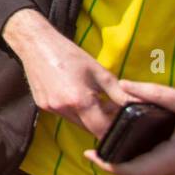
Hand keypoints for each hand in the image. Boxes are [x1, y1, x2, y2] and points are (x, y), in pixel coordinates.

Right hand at [4, 10, 132, 138]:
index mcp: (80, 100)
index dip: (114, 130)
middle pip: (89, 129)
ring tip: (92, 97)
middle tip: (109, 106)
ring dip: (87, 116)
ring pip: (76, 122)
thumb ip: (120, 93)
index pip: (101, 130)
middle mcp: (63, 108)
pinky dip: (73, 110)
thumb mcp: (99, 72)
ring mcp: (51, 109)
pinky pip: (64, 115)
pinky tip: (74, 93)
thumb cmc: (69, 54)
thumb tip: (137, 105)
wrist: (36, 44)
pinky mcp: (42, 106)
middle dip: (101, 122)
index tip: (122, 124)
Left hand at [84, 80, 174, 174]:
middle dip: (113, 167)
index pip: (132, 172)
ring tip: (113, 148)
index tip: (91, 153)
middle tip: (97, 150)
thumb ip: (158, 93)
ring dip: (128, 168)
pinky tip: (137, 150)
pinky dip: (143, 168)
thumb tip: (125, 85)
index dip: (107, 165)